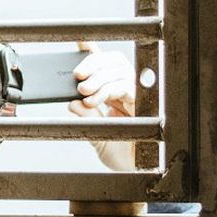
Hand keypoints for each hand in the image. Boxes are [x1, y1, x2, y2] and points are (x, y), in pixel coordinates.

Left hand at [68, 42, 136, 169]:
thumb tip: (72, 103)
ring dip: (99, 76)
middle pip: (114, 62)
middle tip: (77, 75)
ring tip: (82, 89)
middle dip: (94, 63)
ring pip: (120, 70)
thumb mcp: (97, 135)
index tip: (80, 42)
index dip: (94, 53)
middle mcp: (127, 91)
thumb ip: (86, 119)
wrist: (136, 173)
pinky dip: (108, 89)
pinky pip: (126, 86)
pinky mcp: (144, 103)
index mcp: (115, 95)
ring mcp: (137, 96)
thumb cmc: (121, 155)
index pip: (104, 68)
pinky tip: (94, 99)